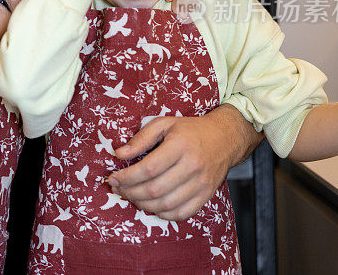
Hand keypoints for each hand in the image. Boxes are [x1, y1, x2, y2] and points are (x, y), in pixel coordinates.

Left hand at [107, 112, 239, 220]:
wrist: (224, 139)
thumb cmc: (190, 130)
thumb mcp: (164, 124)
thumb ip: (140, 138)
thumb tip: (119, 154)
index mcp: (180, 146)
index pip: (148, 168)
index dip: (127, 177)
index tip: (113, 178)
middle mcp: (193, 167)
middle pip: (155, 189)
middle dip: (130, 193)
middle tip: (118, 189)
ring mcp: (201, 184)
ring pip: (166, 204)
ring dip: (142, 205)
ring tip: (131, 197)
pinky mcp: (206, 195)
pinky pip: (181, 213)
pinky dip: (163, 214)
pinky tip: (152, 205)